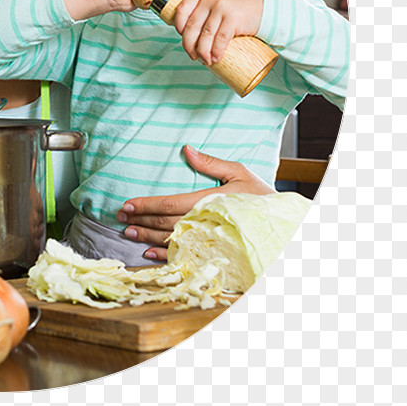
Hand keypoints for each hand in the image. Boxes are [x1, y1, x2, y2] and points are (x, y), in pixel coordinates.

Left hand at [116, 144, 274, 261]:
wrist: (285, 228)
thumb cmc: (262, 197)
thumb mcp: (239, 172)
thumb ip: (211, 163)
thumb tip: (186, 149)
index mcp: (209, 201)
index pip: (169, 204)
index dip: (146, 204)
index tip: (127, 204)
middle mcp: (204, 223)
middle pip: (164, 223)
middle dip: (140, 221)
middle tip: (121, 218)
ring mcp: (207, 240)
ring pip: (170, 241)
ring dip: (146, 238)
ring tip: (129, 233)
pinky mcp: (211, 253)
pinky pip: (183, 257)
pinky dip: (164, 256)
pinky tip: (148, 253)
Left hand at [171, 0, 262, 65]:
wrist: (267, 2)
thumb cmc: (240, 4)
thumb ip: (206, 8)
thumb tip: (190, 32)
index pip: (182, 10)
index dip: (178, 26)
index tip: (182, 36)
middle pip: (192, 26)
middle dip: (189, 45)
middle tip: (192, 56)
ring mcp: (222, 8)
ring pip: (205, 36)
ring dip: (203, 52)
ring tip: (205, 60)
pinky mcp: (233, 19)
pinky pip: (220, 39)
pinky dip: (216, 52)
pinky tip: (215, 58)